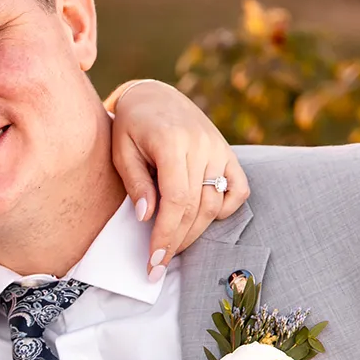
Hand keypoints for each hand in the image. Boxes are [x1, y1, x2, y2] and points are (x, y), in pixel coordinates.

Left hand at [107, 79, 247, 275]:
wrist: (154, 96)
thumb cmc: (131, 126)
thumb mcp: (121, 150)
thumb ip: (136, 183)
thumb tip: (147, 218)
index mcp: (172, 142)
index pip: (176, 201)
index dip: (166, 235)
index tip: (154, 261)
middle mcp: (202, 145)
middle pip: (196, 207)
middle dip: (177, 241)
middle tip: (159, 264)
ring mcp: (219, 148)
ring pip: (215, 203)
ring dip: (196, 231)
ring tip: (174, 246)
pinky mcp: (228, 153)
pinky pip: (238, 190)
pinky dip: (225, 210)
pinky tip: (202, 219)